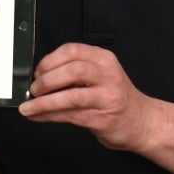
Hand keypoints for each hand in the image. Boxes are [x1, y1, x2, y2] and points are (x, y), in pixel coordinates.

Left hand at [19, 43, 155, 150]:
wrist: (144, 123)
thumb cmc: (116, 98)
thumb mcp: (101, 75)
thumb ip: (77, 71)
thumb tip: (40, 76)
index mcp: (104, 60)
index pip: (72, 50)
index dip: (49, 60)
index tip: (37, 71)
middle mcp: (108, 75)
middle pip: (72, 71)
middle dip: (46, 80)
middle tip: (34, 89)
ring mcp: (107, 97)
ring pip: (70, 96)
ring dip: (44, 102)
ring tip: (30, 106)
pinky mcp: (103, 118)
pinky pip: (70, 115)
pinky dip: (49, 116)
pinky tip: (38, 116)